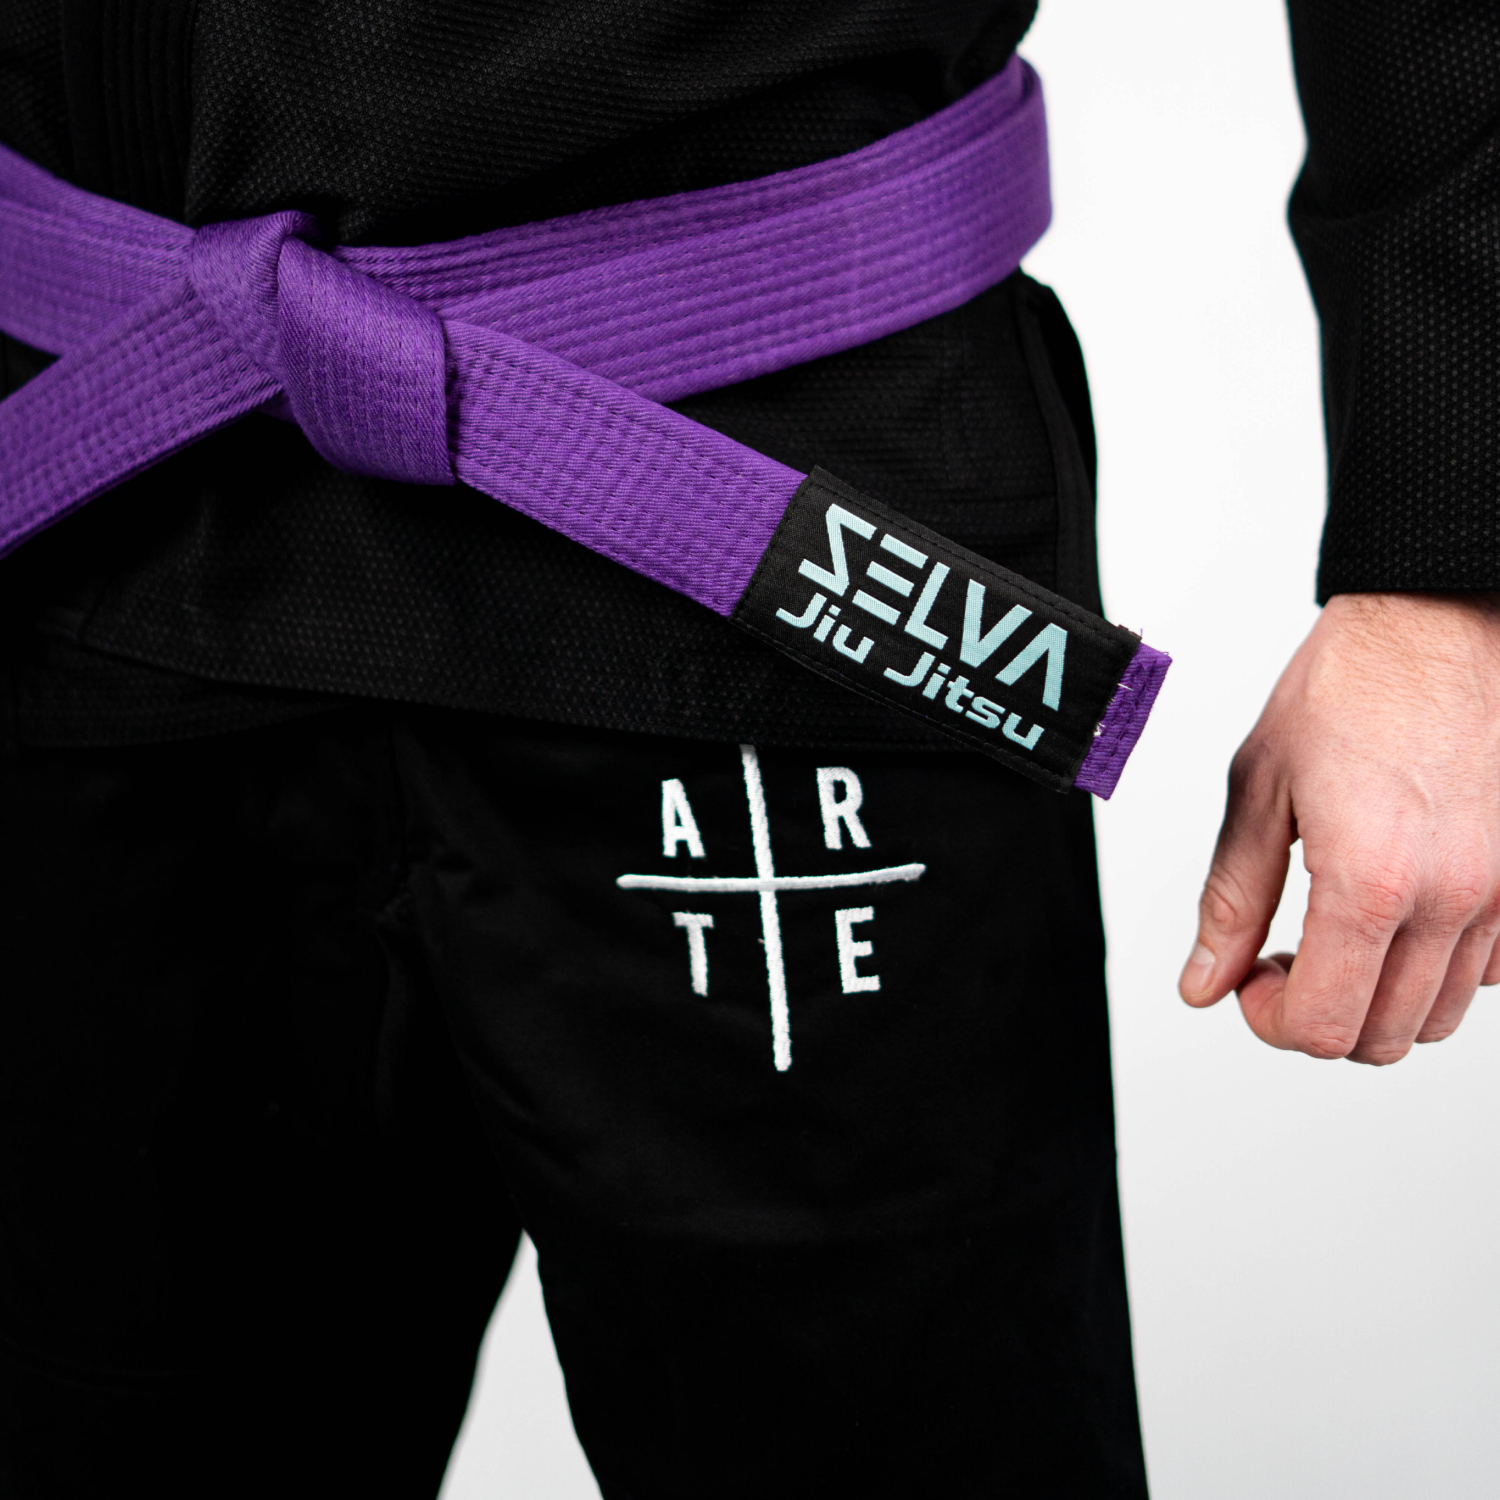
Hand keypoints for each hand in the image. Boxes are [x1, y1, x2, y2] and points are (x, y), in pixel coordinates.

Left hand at [1179, 591, 1499, 1063]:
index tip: (1251, 979)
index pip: (1325, 1027)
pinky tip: (1396, 915)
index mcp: (1371, 882)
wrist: (1438, 622)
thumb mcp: (1259, 789)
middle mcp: (1451, 899)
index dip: (1271, 1021)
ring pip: (1439, 1016)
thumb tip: (1205, 982)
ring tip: (1335, 933)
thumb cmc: (1350, 686)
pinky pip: (1489, 972)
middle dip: (1318, 1015)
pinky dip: (1436, 969)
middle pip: (1383, 1038)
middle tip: (1282, 956)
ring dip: (1376, 998)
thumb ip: (1231, 900)